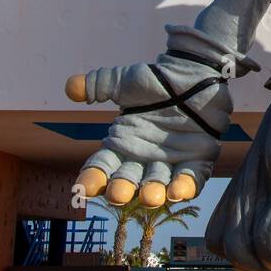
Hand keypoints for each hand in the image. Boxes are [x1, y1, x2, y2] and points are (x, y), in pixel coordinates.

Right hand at [66, 57, 230, 206]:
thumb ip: (98, 84)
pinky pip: (192, 177)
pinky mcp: (199, 158)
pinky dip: (186, 186)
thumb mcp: (125, 81)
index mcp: (123, 143)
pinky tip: (178, 191)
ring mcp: (172, 160)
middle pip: (129, 180)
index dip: (93, 177)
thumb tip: (71, 88)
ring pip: (159, 183)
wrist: (194, 73)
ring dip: (154, 193)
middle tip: (118, 195)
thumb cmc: (157, 80)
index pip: (103, 165)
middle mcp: (145, 157)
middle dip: (123, 189)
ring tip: (149, 197)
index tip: (83, 188)